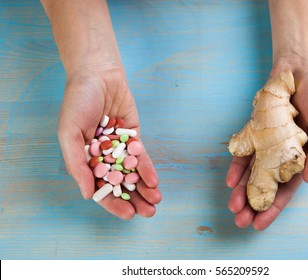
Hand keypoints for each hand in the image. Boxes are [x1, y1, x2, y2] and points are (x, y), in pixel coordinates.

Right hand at [58, 66, 160, 219]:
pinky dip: (147, 169)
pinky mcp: (133, 136)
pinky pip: (140, 156)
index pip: (99, 187)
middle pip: (119, 183)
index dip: (112, 202)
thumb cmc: (77, 103)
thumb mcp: (69, 134)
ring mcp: (118, 147)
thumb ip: (76, 165)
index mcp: (84, 160)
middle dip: (134, 198)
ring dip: (144, 188)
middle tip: (148, 212)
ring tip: (156, 202)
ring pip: (132, 173)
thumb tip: (87, 194)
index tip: (128, 214)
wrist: (98, 75)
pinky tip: (155, 181)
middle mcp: (102, 157)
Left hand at [226, 66, 307, 229]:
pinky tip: (230, 181)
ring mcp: (264, 145)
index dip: (274, 207)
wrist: (297, 71)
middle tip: (240, 221)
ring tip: (232, 207)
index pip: (286, 189)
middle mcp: (280, 155)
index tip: (260, 224)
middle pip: (264, 186)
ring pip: (250, 173)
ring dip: (241, 191)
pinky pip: (242, 153)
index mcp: (299, 158)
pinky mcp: (252, 133)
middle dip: (252, 204)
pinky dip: (236, 167)